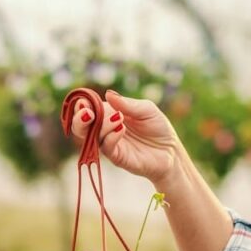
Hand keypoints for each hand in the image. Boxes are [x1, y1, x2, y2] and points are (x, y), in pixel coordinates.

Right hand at [66, 89, 185, 185]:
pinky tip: (121, 129)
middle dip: (79, 118)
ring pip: (91, 137)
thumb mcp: (146, 109)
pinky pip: (106, 148)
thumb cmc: (158, 128)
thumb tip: (108, 94)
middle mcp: (105, 130)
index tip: (84, 102)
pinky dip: (110, 137)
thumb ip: (127, 104)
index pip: (88, 109)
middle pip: (81, 126)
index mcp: (109, 114)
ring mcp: (110, 144)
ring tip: (118, 118)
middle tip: (88, 113)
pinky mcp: (117, 157)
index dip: (82, 105)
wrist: (171, 151)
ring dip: (100, 125)